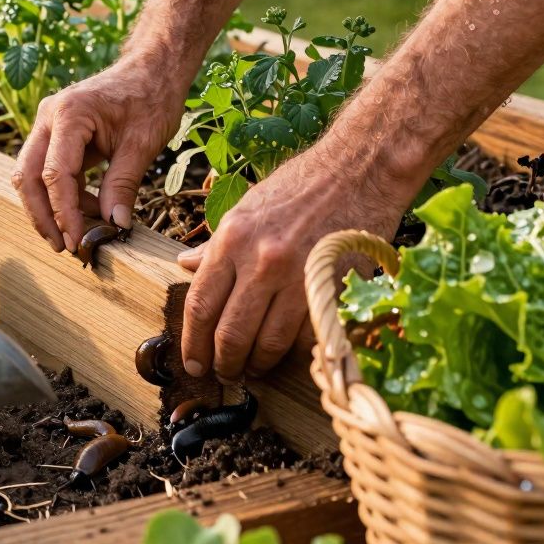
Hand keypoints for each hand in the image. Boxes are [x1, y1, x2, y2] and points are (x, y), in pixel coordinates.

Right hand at [13, 56, 186, 252]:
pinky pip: (46, 170)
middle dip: (43, 215)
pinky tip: (86, 209)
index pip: (55, 173)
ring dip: (48, 207)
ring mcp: (47, 125)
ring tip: (79, 231)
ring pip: (30, 175)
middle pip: (28, 176)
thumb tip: (113, 225)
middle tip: (63, 246)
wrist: (152, 69)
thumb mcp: (142, 144)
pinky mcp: (54, 135)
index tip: (76, 241)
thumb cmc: (150, 98)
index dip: (64, 212)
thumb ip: (123, 185)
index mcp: (69, 114)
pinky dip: (61, 194)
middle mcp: (48, 117)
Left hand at [176, 141, 406, 380]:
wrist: (359, 170)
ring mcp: (299, 278)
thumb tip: (184, 267)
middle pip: (231, 334)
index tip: (193, 362)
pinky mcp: (333, 289)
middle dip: (223, 363)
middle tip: (224, 373)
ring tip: (254, 368)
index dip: (193, 343)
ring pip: (269, 344)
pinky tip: (290, 354)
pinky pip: (309, 338)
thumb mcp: (246, 207)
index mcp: (232, 239)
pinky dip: (297, 353)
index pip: (201, 305)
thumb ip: (215, 245)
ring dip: (259, 364)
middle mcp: (261, 261)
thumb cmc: (301, 185)